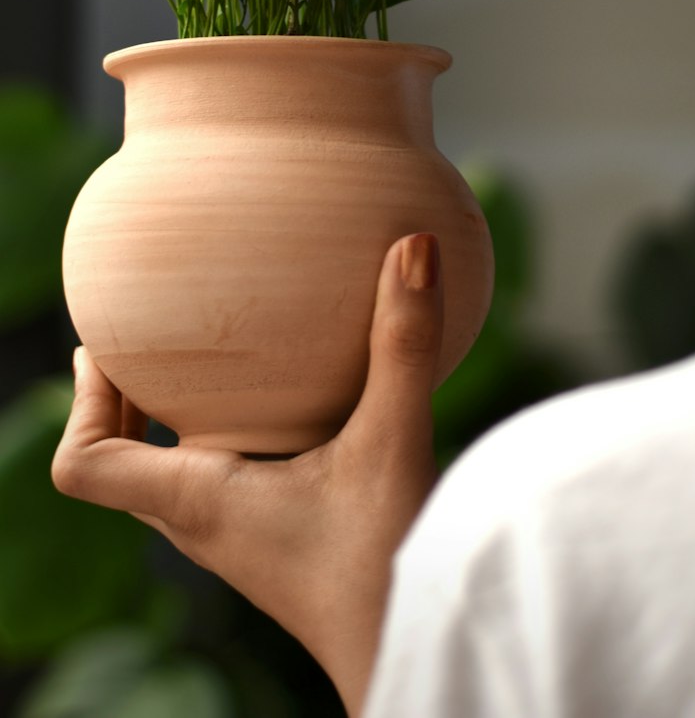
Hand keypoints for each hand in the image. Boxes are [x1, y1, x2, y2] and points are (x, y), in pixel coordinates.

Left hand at [52, 231, 442, 716]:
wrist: (416, 647)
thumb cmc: (391, 564)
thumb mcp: (396, 440)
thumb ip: (403, 344)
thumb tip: (412, 245)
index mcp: (199, 503)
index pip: (86, 466)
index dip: (80, 403)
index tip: (106, 344)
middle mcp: (203, 523)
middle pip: (118, 462)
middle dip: (120, 397)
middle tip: (143, 332)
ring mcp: (236, 536)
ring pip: (167, 472)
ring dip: (167, 416)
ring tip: (203, 351)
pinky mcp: (273, 538)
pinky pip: (219, 478)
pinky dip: (225, 431)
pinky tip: (289, 395)